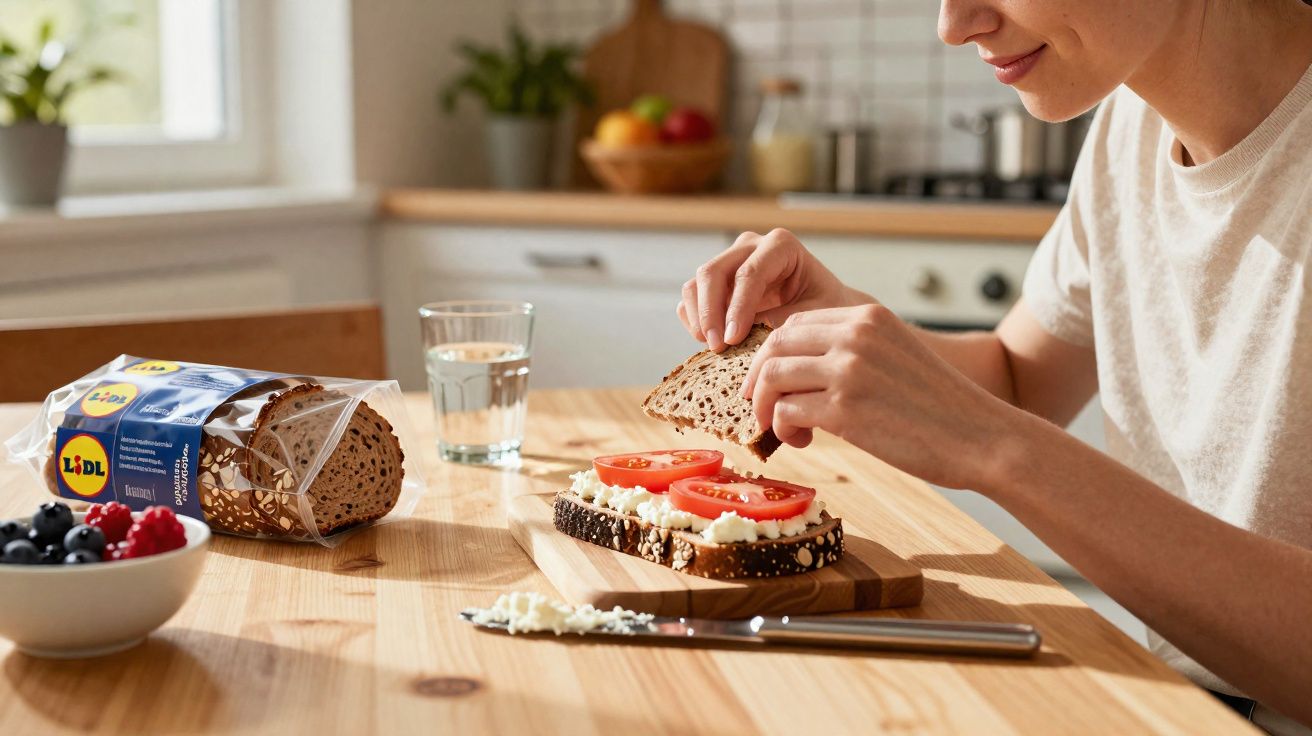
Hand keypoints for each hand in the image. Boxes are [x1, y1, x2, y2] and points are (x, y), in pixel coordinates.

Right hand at [677, 229, 868, 350]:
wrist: (825, 309)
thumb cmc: (826, 309)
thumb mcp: (812, 315)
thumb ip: (778, 320)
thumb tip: (741, 334)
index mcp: (780, 245)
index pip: (748, 274)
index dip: (737, 308)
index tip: (732, 340)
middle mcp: (750, 246)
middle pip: (713, 272)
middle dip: (710, 312)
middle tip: (717, 348)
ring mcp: (729, 261)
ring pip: (696, 284)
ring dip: (699, 318)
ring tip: (714, 348)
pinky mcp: (717, 282)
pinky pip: (691, 298)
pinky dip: (694, 320)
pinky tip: (711, 342)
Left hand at [742, 305, 1020, 489]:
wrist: (983, 438)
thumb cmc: (941, 408)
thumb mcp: (896, 356)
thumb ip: (854, 352)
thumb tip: (800, 371)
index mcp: (868, 316)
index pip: (796, 323)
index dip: (774, 353)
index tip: (771, 380)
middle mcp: (855, 335)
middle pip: (775, 344)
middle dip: (758, 378)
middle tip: (761, 406)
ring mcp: (848, 370)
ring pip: (773, 377)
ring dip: (766, 406)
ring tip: (783, 429)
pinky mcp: (845, 409)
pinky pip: (786, 411)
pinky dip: (782, 429)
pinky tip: (802, 441)